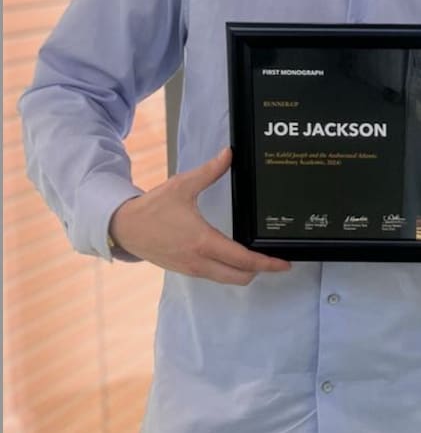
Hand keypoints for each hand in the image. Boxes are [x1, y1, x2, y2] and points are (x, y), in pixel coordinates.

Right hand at [109, 147, 290, 284]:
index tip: (284, 264)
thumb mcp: (183, 185)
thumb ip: (210, 171)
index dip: (266, 263)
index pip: (242, 259)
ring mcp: (192, 269)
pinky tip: (235, 257)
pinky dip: (229, 270)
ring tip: (259, 257)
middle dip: (260, 270)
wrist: (123, 228)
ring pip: (227, 279)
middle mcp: (199, 261)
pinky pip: (214, 276)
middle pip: (240, 277)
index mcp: (202, 241)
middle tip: (274, 258)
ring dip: (244, 271)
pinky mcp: (185, 270)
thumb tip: (229, 153)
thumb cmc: (153, 207)